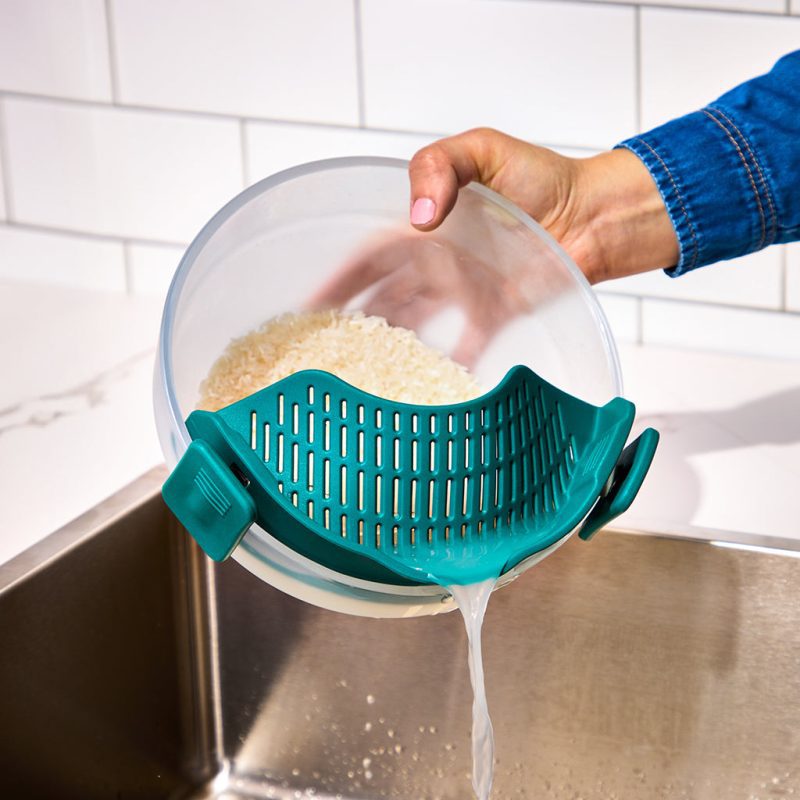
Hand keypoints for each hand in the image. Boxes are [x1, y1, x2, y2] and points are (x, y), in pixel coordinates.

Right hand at [309, 128, 678, 365]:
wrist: (593, 211)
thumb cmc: (541, 176)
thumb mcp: (483, 148)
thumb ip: (441, 167)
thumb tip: (419, 218)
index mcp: (424, 226)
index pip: (368, 256)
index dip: (337, 280)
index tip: (309, 309)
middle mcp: (437, 262)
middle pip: (383, 295)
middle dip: (353, 321)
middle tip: (325, 351)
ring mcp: (463, 291)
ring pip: (416, 324)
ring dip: (391, 347)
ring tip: (364, 375)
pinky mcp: (493, 315)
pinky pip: (465, 346)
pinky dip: (449, 366)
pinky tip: (429, 389)